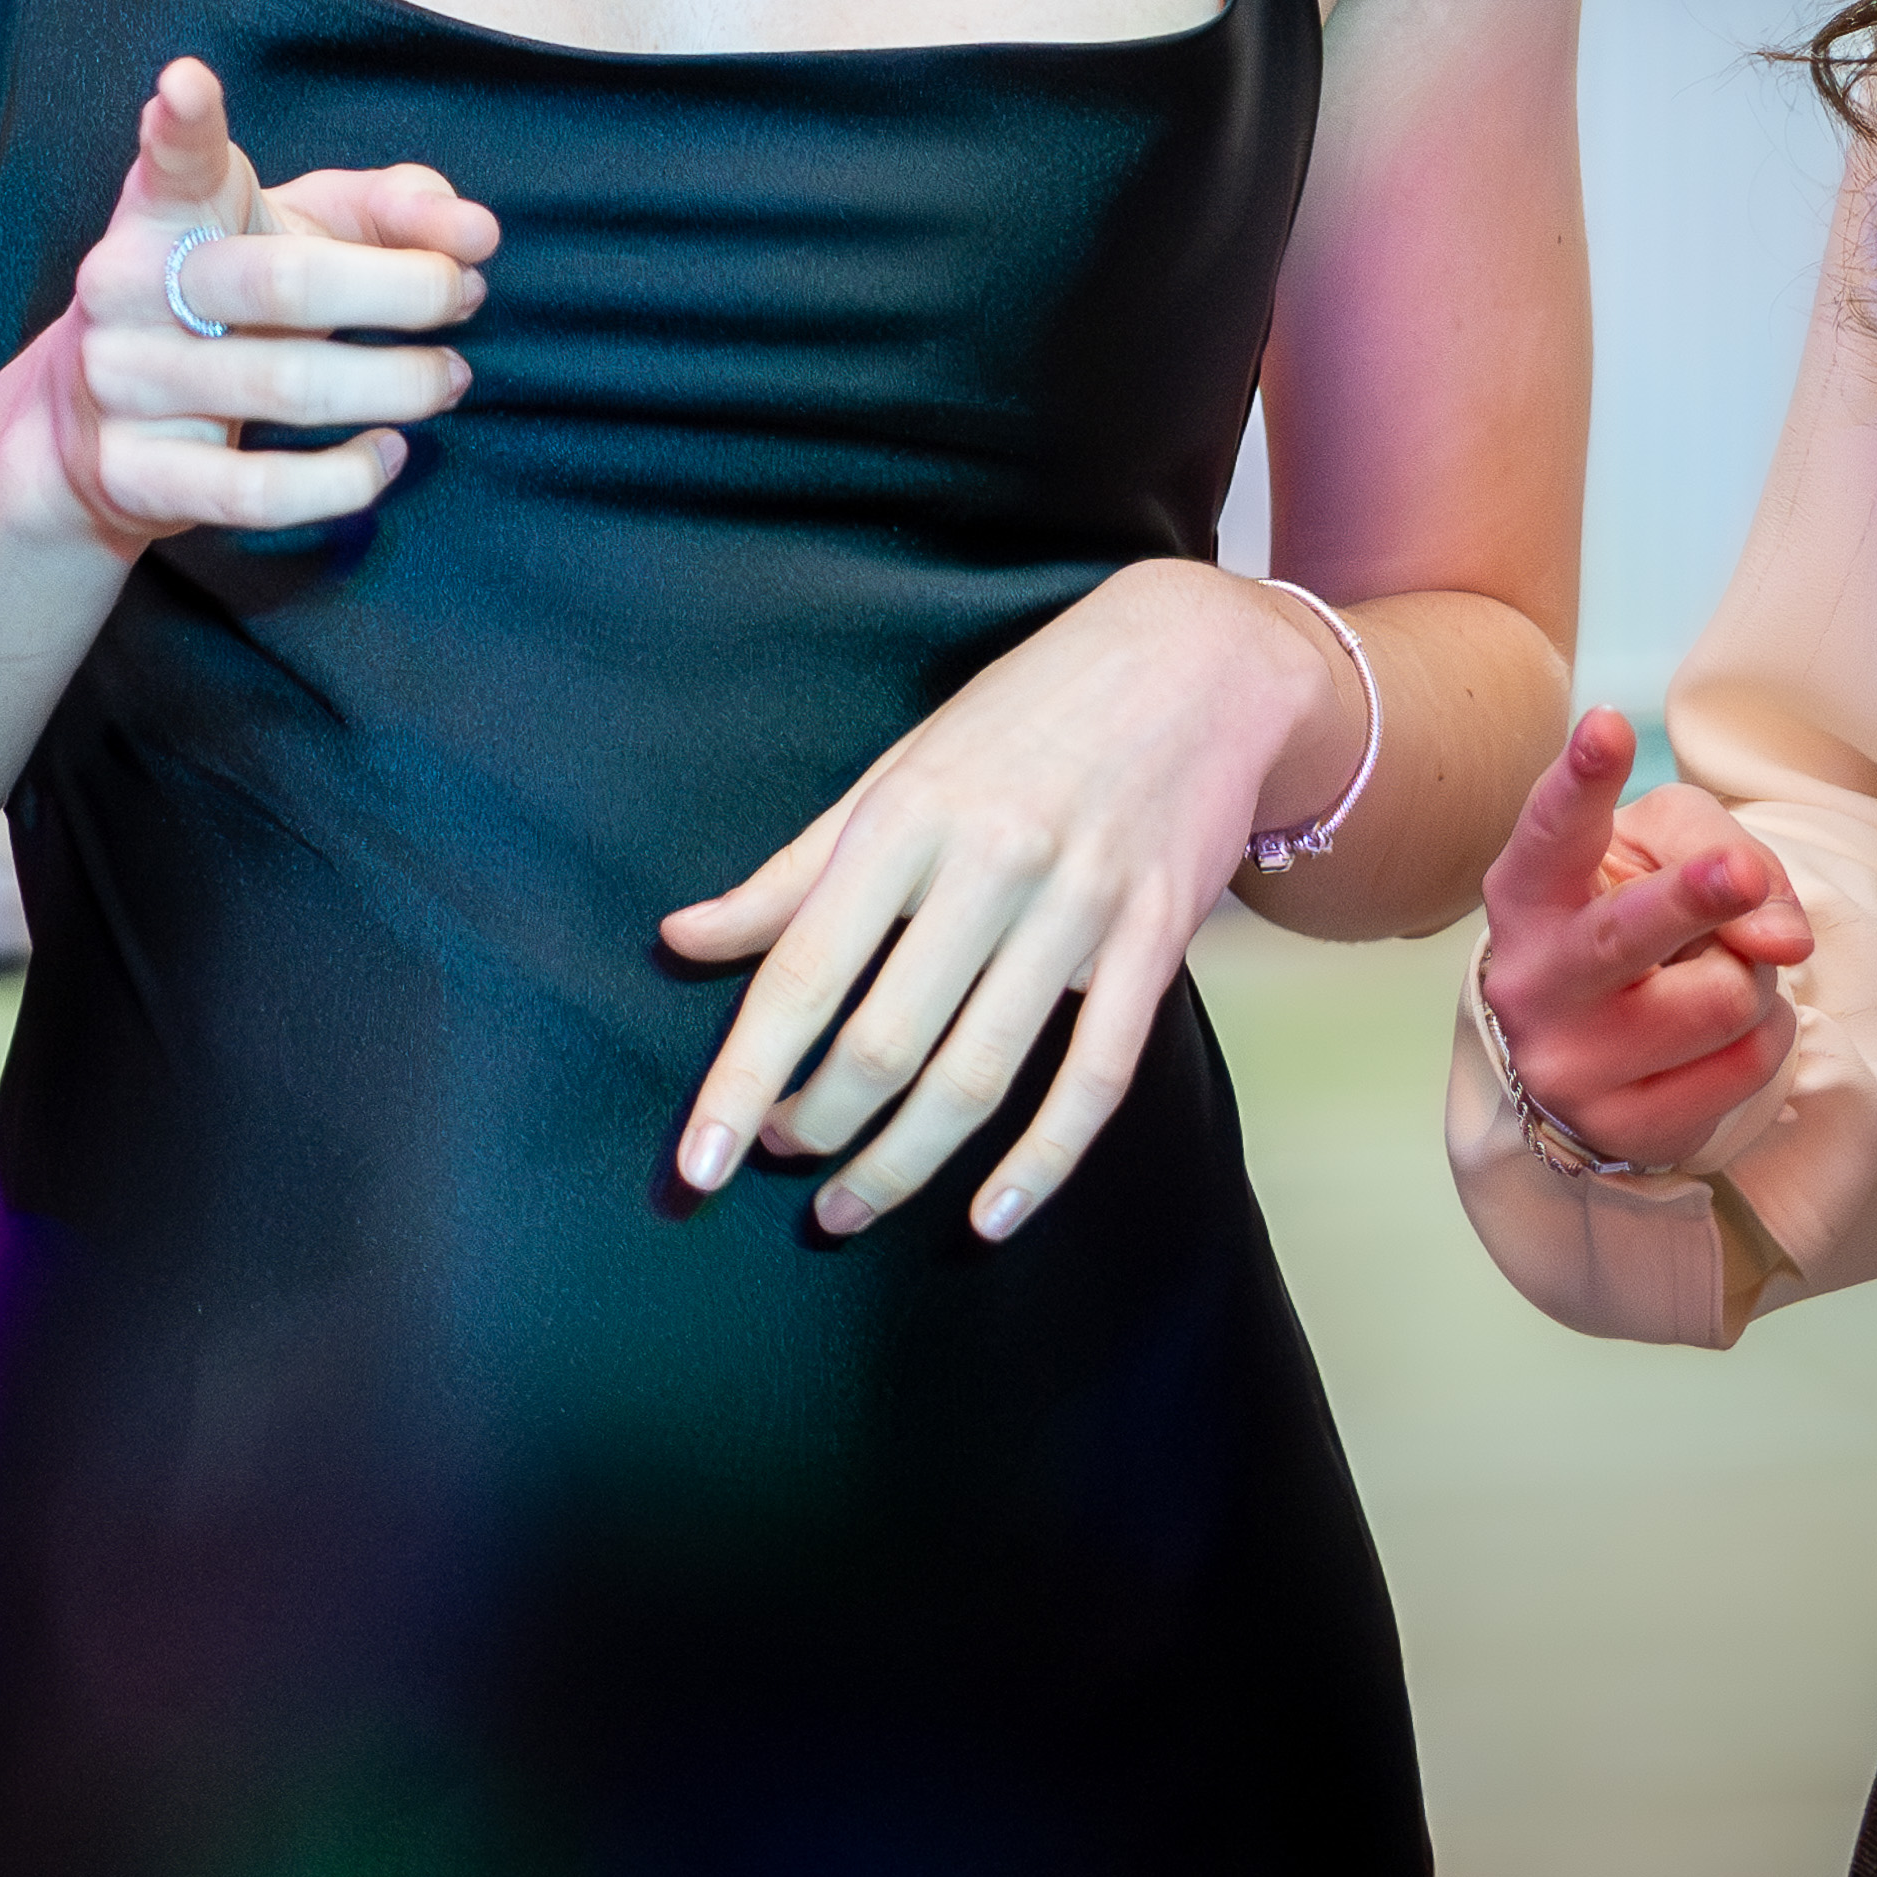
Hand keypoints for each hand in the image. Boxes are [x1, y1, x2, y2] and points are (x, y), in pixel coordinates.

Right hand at [1, 56, 496, 557]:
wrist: (88, 430)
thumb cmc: (223, 306)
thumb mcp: (294, 236)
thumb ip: (386, 210)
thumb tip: (472, 231)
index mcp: (163, 212)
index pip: (175, 161)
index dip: (182, 122)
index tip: (188, 83)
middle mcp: (125, 287)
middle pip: (283, 284)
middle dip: (402, 290)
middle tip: (462, 294)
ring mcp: (121, 383)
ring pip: (286, 387)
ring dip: (398, 384)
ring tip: (449, 376)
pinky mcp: (132, 474)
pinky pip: (259, 490)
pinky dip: (345, 478)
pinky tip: (389, 453)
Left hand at [660, 558, 1352, 1241]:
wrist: (1194, 660)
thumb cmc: (1022, 715)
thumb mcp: (894, 771)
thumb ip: (792, 871)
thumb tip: (682, 940)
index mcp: (903, 818)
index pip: (803, 970)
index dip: (743, 1078)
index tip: (698, 1166)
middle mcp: (986, 864)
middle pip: (885, 1041)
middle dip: (818, 1128)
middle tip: (784, 1162)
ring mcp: (1077, 908)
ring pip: (979, 1074)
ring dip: (904, 1161)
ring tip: (850, 1207)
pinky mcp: (1154, 941)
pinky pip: (1096, 1077)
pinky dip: (1041, 1162)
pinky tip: (990, 1216)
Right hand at [1477, 707, 1809, 1168]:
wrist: (1582, 1059)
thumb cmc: (1622, 925)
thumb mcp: (1654, 854)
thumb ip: (1716, 848)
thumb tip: (1783, 939)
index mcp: (1526, 894)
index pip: (1554, 830)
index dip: (1581, 778)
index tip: (1607, 726)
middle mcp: (1532, 980)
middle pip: (1627, 934)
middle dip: (1691, 898)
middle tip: (1742, 872)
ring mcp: (1570, 1064)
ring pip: (1720, 998)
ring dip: (1753, 974)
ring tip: (1718, 971)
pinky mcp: (1626, 1130)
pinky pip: (1749, 1062)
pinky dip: (1765, 1032)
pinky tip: (1724, 1031)